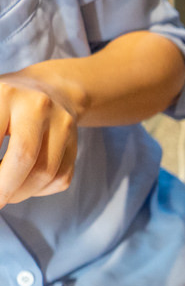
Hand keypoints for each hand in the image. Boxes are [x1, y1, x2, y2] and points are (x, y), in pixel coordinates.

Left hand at [0, 71, 81, 207]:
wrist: (52, 89)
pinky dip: (40, 191)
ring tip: (6, 195)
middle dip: (5, 188)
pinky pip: (61, 179)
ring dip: (21, 193)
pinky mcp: (76, 145)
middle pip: (25, 158)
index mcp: (7, 94)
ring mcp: (63, 126)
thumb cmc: (6, 101)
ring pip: (46, 173)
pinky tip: (25, 187)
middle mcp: (39, 107)